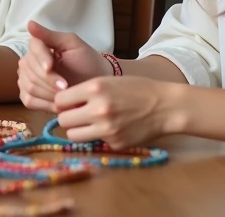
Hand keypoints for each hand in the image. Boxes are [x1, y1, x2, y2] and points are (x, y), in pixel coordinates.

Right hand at [18, 21, 112, 112]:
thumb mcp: (73, 45)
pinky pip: (28, 100)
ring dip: (48, 93)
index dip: (41, 58)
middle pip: (30, 69)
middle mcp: (29, 61)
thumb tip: (29, 23)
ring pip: (29, 85)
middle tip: (66, 87)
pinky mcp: (28, 96)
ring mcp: (26, 79)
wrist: (94, 84)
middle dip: (49, 80)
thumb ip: (51, 35)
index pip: (34, 48)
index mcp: (39, 45)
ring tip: (66, 95)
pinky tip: (58, 104)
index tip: (50, 67)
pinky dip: (44, 104)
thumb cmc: (87, 62)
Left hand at [54, 76, 176, 148]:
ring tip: (88, 123)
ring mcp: (107, 129)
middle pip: (63, 120)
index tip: (68, 103)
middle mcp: (98, 109)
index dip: (62, 102)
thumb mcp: (108, 81)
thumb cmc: (136, 89)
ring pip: (73, 135)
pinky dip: (99, 137)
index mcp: (95, 89)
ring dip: (78, 130)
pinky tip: (112, 128)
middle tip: (77, 114)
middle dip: (67, 117)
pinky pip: (95, 142)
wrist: (165, 106)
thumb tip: (62, 103)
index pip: (59, 100)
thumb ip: (85, 91)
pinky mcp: (115, 143)